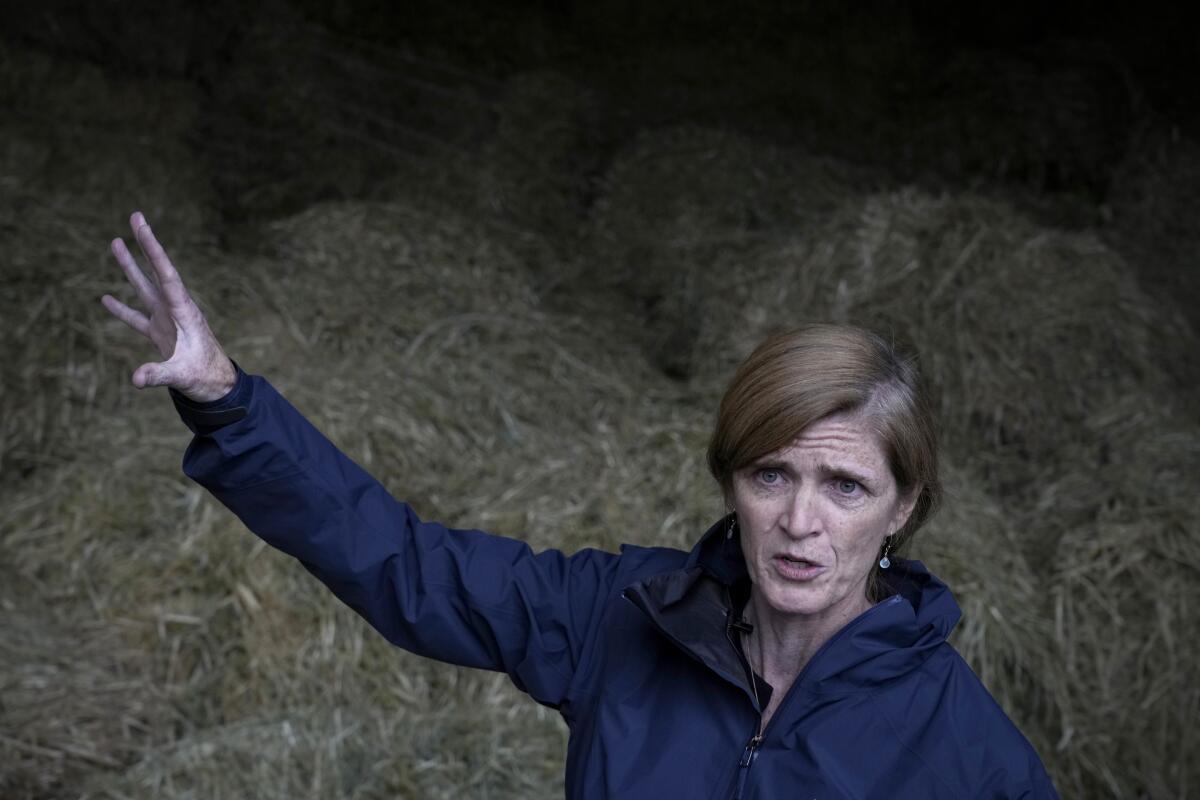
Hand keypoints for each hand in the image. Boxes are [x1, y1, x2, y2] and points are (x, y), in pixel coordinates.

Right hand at [101, 212, 236, 401]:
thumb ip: (159, 374)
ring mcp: (167, 321)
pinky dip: (121, 310)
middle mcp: (175, 310)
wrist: (217, 387)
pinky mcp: (161, 334)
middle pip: (156, 272)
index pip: (166, 274)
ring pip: (144, 289)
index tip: (141, 225)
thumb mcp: (182, 375)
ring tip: (115, 242)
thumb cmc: (205, 377)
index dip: (153, 249)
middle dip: (145, 246)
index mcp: (184, 312)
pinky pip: (137, 318)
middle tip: (135, 217)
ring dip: (130, 268)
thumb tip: (136, 378)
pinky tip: (106, 299)